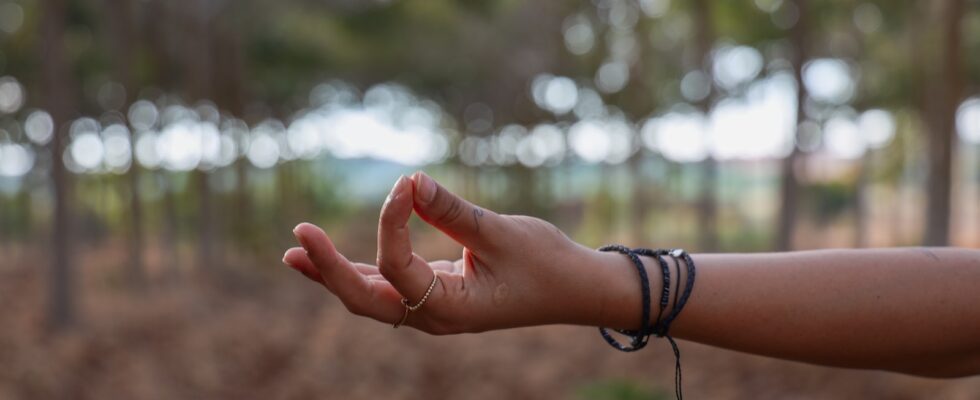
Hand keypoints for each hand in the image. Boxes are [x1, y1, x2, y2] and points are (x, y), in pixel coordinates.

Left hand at [282, 172, 636, 333]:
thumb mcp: (502, 233)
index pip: (400, 266)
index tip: (405, 183)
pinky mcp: (436, 295)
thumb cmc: (548, 264)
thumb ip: (451, 210)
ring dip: (334, 273)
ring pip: (371, 296)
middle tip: (298, 238)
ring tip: (295, 252)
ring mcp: (433, 310)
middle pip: (366, 299)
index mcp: (452, 309)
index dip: (392, 221)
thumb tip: (409, 180)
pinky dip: (359, 271)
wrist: (577, 290)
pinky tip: (329, 259)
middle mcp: (435, 317)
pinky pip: (388, 286)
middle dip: (329, 269)